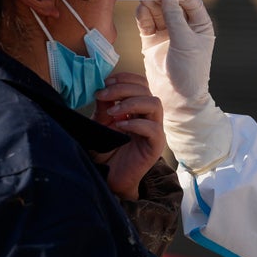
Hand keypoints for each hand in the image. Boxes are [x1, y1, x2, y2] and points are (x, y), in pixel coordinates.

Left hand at [91, 71, 164, 199]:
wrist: (110, 178)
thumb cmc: (106, 152)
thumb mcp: (100, 125)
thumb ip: (104, 107)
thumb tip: (103, 88)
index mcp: (138, 108)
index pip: (140, 83)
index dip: (124, 78)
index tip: (105, 82)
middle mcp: (148, 116)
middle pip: (146, 90)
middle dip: (123, 88)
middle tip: (103, 95)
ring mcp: (154, 130)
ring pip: (154, 104)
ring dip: (131, 102)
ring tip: (112, 111)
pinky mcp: (156, 145)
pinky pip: (153, 128)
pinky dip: (136, 123)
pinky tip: (119, 126)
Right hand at [134, 0, 231, 172]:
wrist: (177, 99)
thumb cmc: (189, 72)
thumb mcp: (185, 43)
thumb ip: (175, 18)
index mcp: (200, 26)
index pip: (190, 3)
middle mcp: (184, 27)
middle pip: (171, 4)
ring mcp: (167, 34)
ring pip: (157, 12)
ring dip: (150, 4)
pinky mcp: (152, 42)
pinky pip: (147, 23)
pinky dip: (143, 15)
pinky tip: (140, 10)